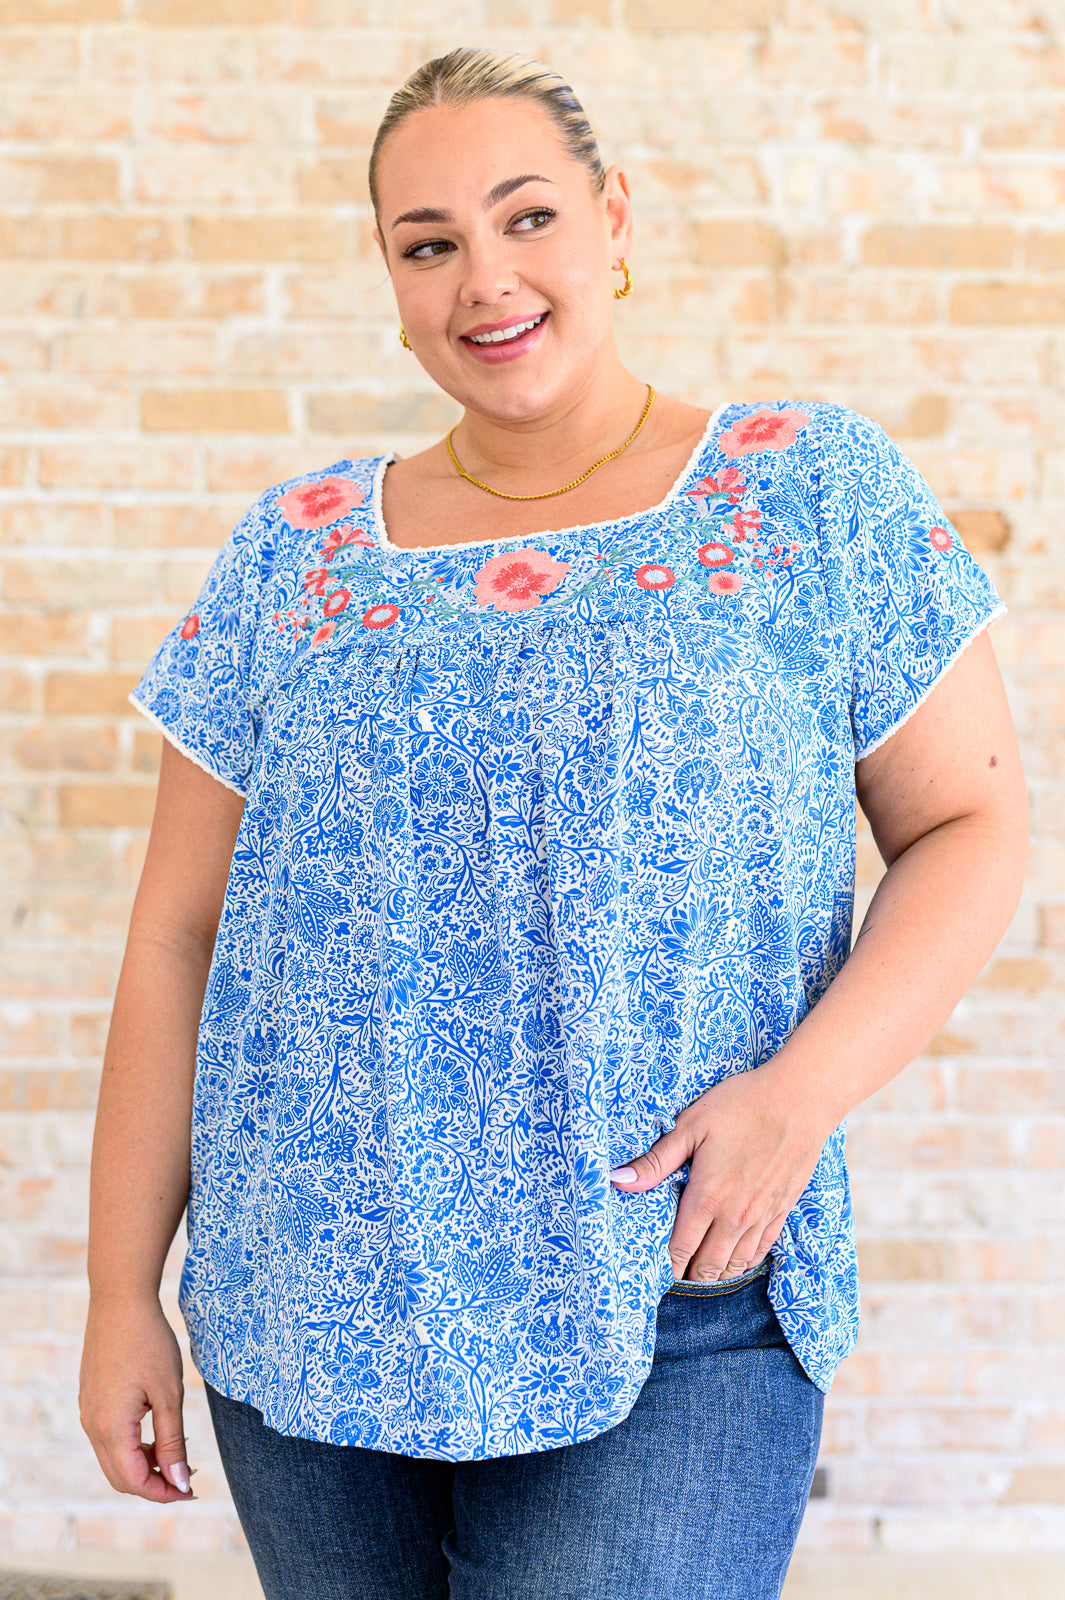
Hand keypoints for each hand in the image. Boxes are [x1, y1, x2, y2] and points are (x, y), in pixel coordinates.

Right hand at [79, 1295, 194, 1501]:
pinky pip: (108, 1437)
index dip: (163, 1492)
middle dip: (153, 1484)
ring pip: (113, 1458)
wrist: (120, 1301)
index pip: (134, 1481)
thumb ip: (172, 1441)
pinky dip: (133, 1445)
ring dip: (144, 1464)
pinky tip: (158, 1430)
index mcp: (110, 1428)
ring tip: (177, 1453)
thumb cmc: (149, 1343)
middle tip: (187, 1478)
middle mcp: (92, 1426)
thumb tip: (179, 1483)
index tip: (191, 1490)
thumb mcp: (168, 1393)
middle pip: (120, 1477)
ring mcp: (88, 1412)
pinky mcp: (91, 1399)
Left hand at [609, 1063, 830, 1281]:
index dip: (666, 1266)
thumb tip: (617, 1181)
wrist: (800, 1099)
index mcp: (707, 1197)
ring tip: (701, 1270)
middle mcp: (735, 1216)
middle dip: (689, 1274)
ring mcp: (762, 1217)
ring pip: (735, 1265)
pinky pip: (760, 1252)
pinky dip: (744, 1262)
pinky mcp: (782, 1210)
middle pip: (708, 1267)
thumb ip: (655, 1160)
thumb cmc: (742, 1105)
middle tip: (676, 1271)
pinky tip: (734, 1258)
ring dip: (716, 1273)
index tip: (655, 1269)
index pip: (680, 1250)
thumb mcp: (691, 1125)